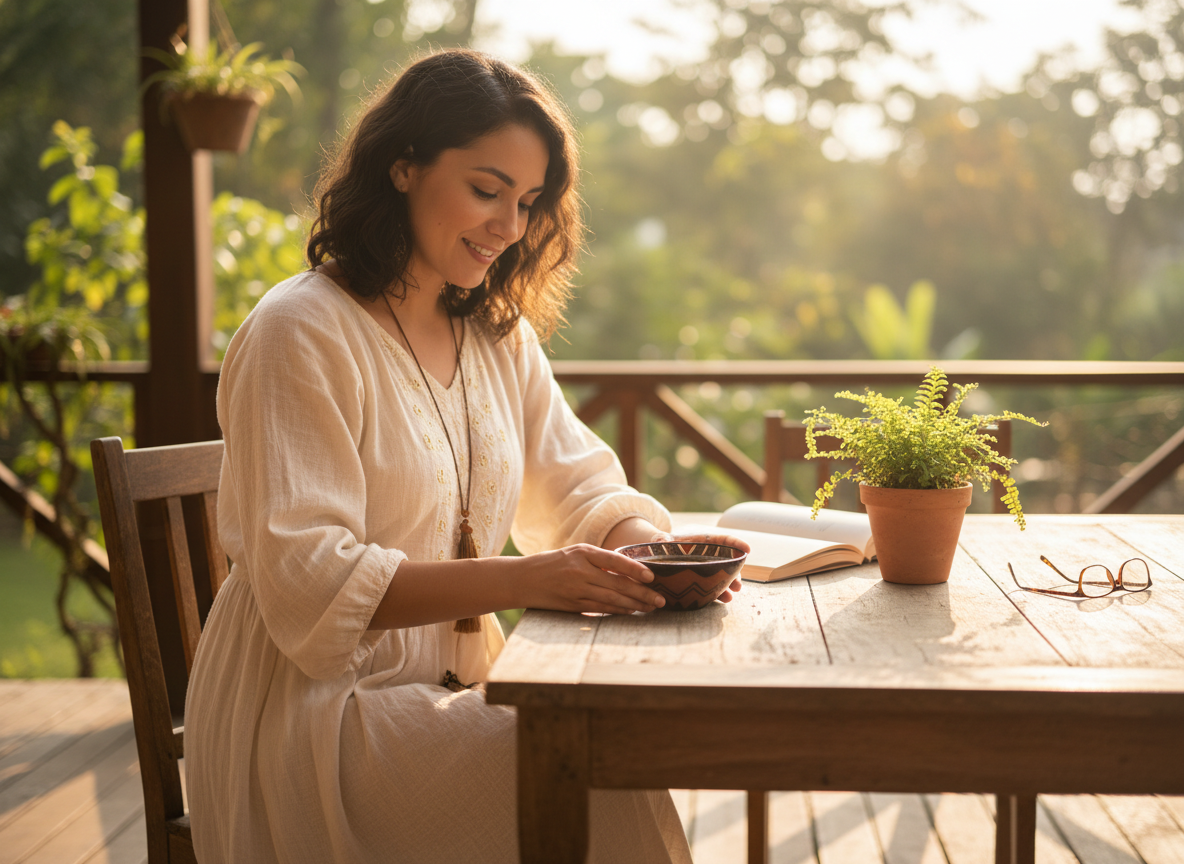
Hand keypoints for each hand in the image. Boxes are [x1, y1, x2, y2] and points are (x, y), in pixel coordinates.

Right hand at [519, 543, 665, 614]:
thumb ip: (597, 561)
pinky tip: (630, 612)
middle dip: (642, 593)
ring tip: (651, 607)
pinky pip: (600, 609)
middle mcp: (580, 571)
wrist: (522, 579)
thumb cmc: (550, 564)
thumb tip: (627, 570)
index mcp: (582, 553)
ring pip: (612, 599)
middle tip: (660, 600)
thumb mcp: (573, 554)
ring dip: (634, 605)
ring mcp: (576, 590)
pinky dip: (617, 611)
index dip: (635, 569)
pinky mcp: (572, 605)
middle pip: (618, 584)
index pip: (614, 560)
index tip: (652, 577)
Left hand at [652, 530, 749, 603]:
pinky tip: (722, 599)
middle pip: (727, 561)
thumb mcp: (661, 540)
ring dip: (728, 585)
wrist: (659, 555)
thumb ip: (660, 539)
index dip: (736, 543)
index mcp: (703, 540)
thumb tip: (661, 540)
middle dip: (734, 573)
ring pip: (723, 575)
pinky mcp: (703, 579)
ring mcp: (707, 567)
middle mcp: (709, 554)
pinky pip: (714, 585)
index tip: (747, 549)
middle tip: (738, 585)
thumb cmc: (663, 544)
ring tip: (730, 596)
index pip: (723, 539)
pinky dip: (719, 592)